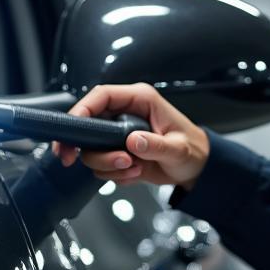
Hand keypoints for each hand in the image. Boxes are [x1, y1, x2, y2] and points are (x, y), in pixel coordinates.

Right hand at [52, 83, 208, 191]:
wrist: (196, 168)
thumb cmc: (193, 149)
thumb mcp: (179, 149)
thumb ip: (156, 145)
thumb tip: (133, 142)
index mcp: (140, 100)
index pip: (102, 96)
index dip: (82, 109)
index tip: (73, 129)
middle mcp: (125, 115)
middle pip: (88, 125)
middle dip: (90, 148)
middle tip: (106, 162)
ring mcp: (119, 135)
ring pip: (92, 149)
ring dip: (107, 164)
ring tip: (133, 168)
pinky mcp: (117, 152)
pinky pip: (102, 165)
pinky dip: (114, 174)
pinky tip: (135, 173)